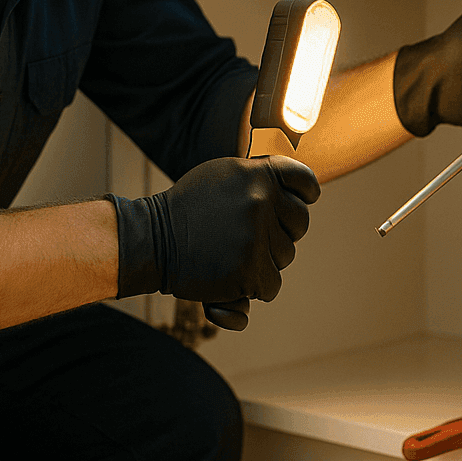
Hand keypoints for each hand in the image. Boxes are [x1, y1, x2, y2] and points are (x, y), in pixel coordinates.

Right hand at [108, 155, 320, 329]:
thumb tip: (309, 195)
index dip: (304, 195)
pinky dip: (255, 287)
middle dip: (281, 232)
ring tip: (230, 253)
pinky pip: (271, 285)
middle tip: (249, 235)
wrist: (152, 240)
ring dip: (264, 260)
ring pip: (285, 256)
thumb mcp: (224, 177)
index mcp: (258, 173)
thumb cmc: (189, 210)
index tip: (297, 203)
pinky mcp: (250, 269)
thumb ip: (262, 180)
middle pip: (300, 224)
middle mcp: (261, 200)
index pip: (305, 181)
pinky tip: (230, 276)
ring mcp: (256, 235)